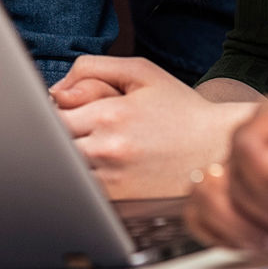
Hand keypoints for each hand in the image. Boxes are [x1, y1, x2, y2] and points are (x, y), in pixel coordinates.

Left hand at [51, 56, 253, 199]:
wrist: (216, 147)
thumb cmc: (179, 108)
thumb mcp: (140, 72)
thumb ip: (91, 68)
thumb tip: (55, 89)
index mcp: (110, 114)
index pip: (51, 116)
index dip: (53, 113)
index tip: (63, 112)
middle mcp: (108, 149)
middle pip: (53, 144)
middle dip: (58, 136)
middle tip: (76, 130)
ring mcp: (114, 178)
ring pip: (65, 169)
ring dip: (67, 159)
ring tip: (91, 148)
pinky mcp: (122, 200)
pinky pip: (83, 190)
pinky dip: (82, 180)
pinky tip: (101, 169)